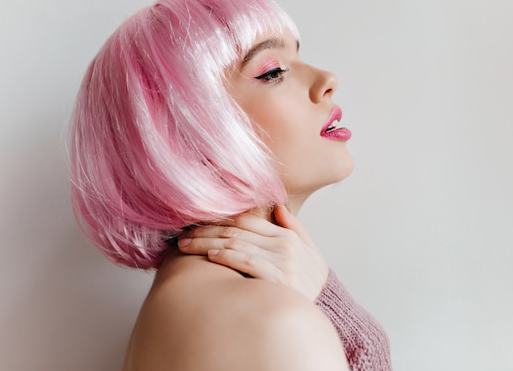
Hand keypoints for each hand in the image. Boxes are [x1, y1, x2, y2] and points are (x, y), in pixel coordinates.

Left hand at [176, 206, 328, 300]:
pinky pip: (247, 262)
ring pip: (236, 244)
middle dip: (205, 232)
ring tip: (187, 246)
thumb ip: (294, 227)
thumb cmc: (313, 280)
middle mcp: (284, 244)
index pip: (246, 221)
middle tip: (183, 236)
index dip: (219, 220)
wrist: (329, 305)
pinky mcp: (278, 279)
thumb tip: (278, 207)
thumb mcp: (310, 249)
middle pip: (235, 231)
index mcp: (287, 235)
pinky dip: (228, 256)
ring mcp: (282, 261)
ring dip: (207, 243)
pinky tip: (211, 256)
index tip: (197, 225)